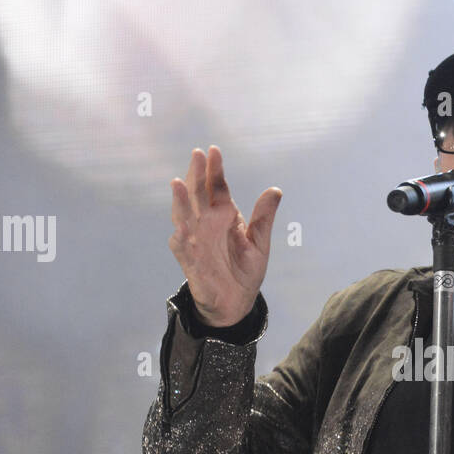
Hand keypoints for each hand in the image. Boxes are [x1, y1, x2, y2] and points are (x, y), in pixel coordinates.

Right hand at [168, 146, 281, 326]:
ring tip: (178, 183)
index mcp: (224, 216)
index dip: (215, 170)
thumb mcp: (259, 242)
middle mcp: (207, 224)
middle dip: (197, 175)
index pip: (217, 188)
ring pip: (184, 216)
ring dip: (181, 201)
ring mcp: (196, 240)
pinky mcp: (190, 260)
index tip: (214, 151)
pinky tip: (180, 227)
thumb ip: (264, 217)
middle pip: (199, 195)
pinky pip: (182, 247)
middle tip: (197, 155)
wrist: (236, 302)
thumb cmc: (245, 270)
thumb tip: (275, 190)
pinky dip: (180, 237)